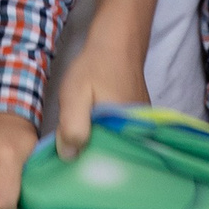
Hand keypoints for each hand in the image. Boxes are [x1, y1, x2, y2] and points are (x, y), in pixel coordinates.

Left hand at [53, 32, 148, 159]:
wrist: (118, 43)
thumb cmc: (95, 67)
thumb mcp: (74, 94)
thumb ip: (72, 127)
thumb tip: (68, 157)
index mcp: (124, 131)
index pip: (105, 164)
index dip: (86, 165)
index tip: (70, 162)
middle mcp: (138, 133)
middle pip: (112, 158)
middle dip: (91, 157)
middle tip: (72, 151)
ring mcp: (140, 127)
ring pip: (115, 147)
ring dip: (98, 147)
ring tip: (82, 141)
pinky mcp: (138, 121)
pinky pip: (120, 137)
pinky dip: (106, 137)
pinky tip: (94, 131)